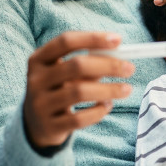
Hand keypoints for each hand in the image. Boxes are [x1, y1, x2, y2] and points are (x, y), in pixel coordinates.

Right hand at [23, 32, 133, 148]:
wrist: (36, 125)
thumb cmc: (58, 90)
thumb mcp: (65, 74)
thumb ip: (88, 63)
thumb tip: (120, 55)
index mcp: (38, 59)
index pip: (66, 41)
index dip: (93, 38)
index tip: (119, 40)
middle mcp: (36, 80)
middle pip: (76, 66)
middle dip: (108, 65)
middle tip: (130, 68)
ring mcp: (40, 104)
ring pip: (79, 92)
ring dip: (108, 89)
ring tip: (125, 89)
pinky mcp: (49, 126)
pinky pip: (79, 118)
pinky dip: (98, 111)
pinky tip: (107, 106)